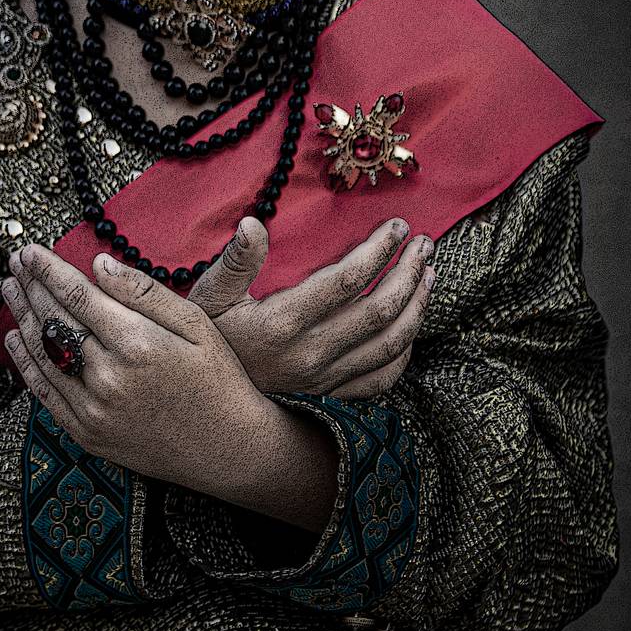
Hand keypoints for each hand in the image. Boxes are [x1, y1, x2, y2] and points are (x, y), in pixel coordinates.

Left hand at [0, 243, 274, 502]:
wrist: (228, 447)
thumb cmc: (218, 377)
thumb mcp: (194, 324)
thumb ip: (144, 292)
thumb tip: (99, 263)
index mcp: (136, 343)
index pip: (77, 296)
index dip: (48, 270)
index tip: (30, 249)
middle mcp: (108, 377)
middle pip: (54, 321)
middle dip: (31, 287)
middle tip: (15, 262)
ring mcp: (94, 410)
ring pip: (44, 355)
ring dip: (21, 319)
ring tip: (10, 290)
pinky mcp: (88, 434)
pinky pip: (45, 395)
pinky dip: (26, 365)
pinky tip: (15, 339)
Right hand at [187, 215, 436, 398]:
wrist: (202, 406)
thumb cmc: (206, 341)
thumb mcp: (208, 298)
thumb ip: (234, 262)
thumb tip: (252, 224)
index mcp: (283, 323)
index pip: (348, 280)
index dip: (378, 250)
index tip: (397, 226)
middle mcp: (311, 354)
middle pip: (379, 310)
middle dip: (408, 272)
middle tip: (423, 243)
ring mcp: (325, 380)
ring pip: (389, 343)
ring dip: (416, 307)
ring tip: (427, 275)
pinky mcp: (330, 397)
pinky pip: (381, 378)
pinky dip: (404, 352)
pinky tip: (411, 327)